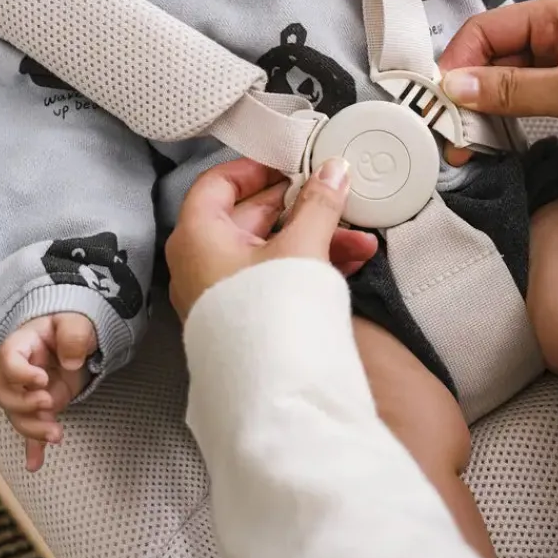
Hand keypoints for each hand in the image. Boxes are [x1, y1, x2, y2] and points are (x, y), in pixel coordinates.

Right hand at [0, 313, 96, 471]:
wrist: (75, 335)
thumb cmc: (71, 324)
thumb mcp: (77, 321)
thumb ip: (74, 336)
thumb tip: (70, 363)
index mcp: (22, 344)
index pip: (8, 359)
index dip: (20, 373)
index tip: (43, 379)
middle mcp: (16, 371)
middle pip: (5, 394)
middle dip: (24, 405)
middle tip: (49, 403)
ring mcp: (25, 391)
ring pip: (17, 415)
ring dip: (32, 429)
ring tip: (57, 435)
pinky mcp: (39, 406)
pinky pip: (30, 428)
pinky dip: (33, 447)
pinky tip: (35, 463)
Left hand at [165, 158, 378, 319]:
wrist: (270, 394)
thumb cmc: (269, 317)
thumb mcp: (301, 247)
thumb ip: (319, 204)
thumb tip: (332, 170)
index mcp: (199, 235)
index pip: (219, 182)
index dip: (256, 168)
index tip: (291, 163)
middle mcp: (202, 262)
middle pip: (251, 216)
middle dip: (302, 208)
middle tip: (332, 195)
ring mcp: (222, 291)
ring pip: (270, 249)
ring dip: (316, 238)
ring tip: (359, 239)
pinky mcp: (243, 315)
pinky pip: (273, 277)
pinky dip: (308, 265)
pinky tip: (349, 262)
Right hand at [439, 0, 557, 172]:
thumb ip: (512, 89)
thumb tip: (458, 85)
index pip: (488, 30)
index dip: (459, 61)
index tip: (442, 95)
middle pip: (494, 57)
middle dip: (467, 91)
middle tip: (452, 126)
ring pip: (509, 82)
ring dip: (486, 107)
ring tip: (470, 137)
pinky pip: (529, 100)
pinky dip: (509, 117)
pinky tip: (497, 135)